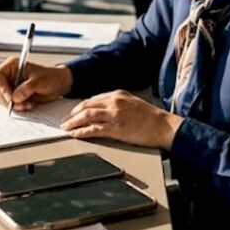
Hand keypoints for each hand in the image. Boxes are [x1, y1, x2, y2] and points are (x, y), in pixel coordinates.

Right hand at [0, 57, 71, 110]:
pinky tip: (28, 105)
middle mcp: (10, 76)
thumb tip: (15, 97)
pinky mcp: (16, 95)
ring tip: (26, 105)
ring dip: (13, 105)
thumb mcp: (39, 81)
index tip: (10, 97)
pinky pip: (10, 104)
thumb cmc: (51, 77)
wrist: (59, 85)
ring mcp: (12, 86)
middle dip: (8, 100)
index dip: (1, 87)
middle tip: (19, 104)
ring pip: (3, 99)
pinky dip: (17, 107)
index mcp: (12, 66)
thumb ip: (26, 88)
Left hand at [60, 90, 182, 149]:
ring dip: (73, 122)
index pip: (92, 99)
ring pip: (87, 116)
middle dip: (72, 113)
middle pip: (86, 105)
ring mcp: (115, 115)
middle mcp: (114, 102)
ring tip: (66, 128)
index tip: (73, 112)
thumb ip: (116, 104)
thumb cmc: (151, 117)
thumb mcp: (132, 103)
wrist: (164, 126)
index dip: (80, 107)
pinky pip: (94, 130)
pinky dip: (82, 132)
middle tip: (65, 121)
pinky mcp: (116, 129)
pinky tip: (76, 134)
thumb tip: (101, 110)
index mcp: (117, 94)